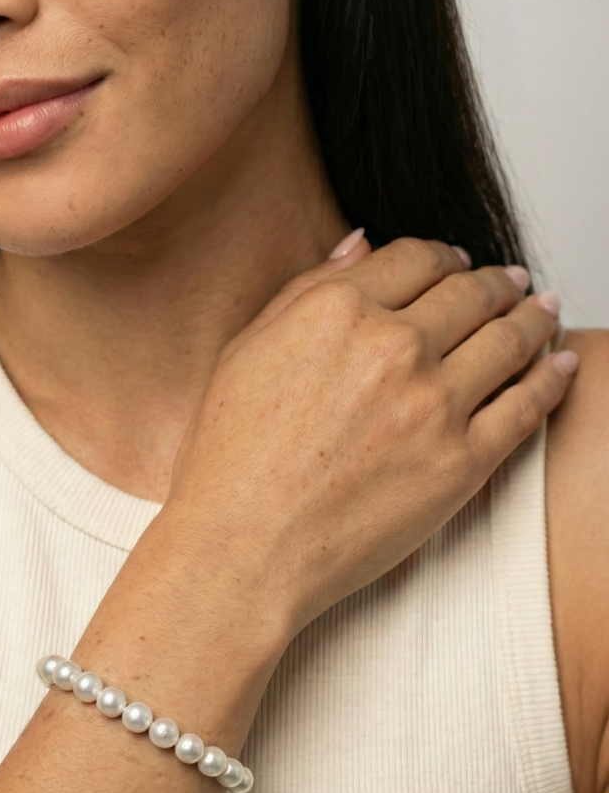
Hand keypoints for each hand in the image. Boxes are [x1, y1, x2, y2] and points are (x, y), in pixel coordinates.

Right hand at [166, 236, 574, 640]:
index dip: (444, 256)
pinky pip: (526, 406)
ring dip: (533, 317)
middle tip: (510, 283)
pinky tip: (562, 363)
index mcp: (336, 311)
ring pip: (509, 340)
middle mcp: (392, 346)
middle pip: (470, 292)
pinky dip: (552, 377)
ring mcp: (433, 404)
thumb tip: (359, 244)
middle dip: (496, 282)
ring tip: (543, 311)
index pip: (415, 257)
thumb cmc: (230, 459)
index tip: (456, 264)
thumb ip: (306, 289)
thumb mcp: (245, 351)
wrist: (243, 547)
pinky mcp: (462, 462)